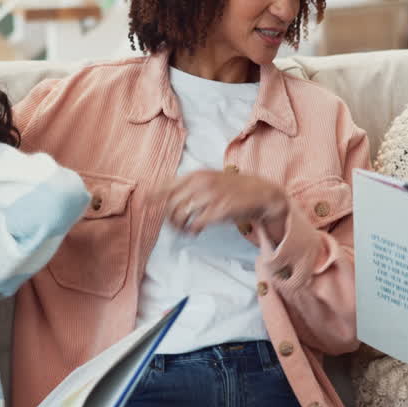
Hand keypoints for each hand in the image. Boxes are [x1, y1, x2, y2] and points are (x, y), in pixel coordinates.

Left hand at [163, 170, 288, 242]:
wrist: (261, 193)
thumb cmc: (233, 188)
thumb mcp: (209, 179)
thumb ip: (189, 186)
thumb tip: (164, 196)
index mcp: (196, 175)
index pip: (168, 185)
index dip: (155, 195)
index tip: (146, 201)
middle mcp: (200, 183)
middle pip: (171, 204)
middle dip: (170, 219)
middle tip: (176, 226)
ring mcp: (210, 197)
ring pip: (181, 215)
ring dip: (180, 227)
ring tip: (186, 230)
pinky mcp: (219, 210)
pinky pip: (196, 224)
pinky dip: (192, 230)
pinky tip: (195, 232)